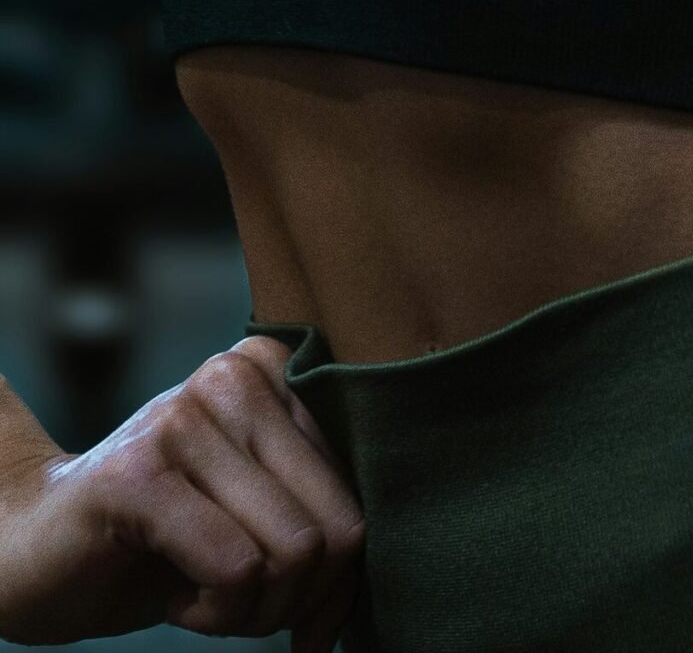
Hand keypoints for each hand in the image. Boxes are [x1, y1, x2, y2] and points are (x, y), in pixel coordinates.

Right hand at [0, 334, 363, 646]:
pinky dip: (214, 614)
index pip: (363, 493)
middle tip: (243, 611)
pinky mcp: (140, 473)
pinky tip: (175, 596)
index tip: (303, 613)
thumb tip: (365, 601)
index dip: (339, 578)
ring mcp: (184, 417)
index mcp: (275, 370)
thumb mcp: (257, 519)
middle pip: (336, 528)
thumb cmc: (162, 541)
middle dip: (299, 603)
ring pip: (291, 552)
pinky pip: (235, 568)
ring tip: (203, 595)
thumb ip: (320, 528)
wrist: (35, 545)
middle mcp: (235, 376)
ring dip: (252, 613)